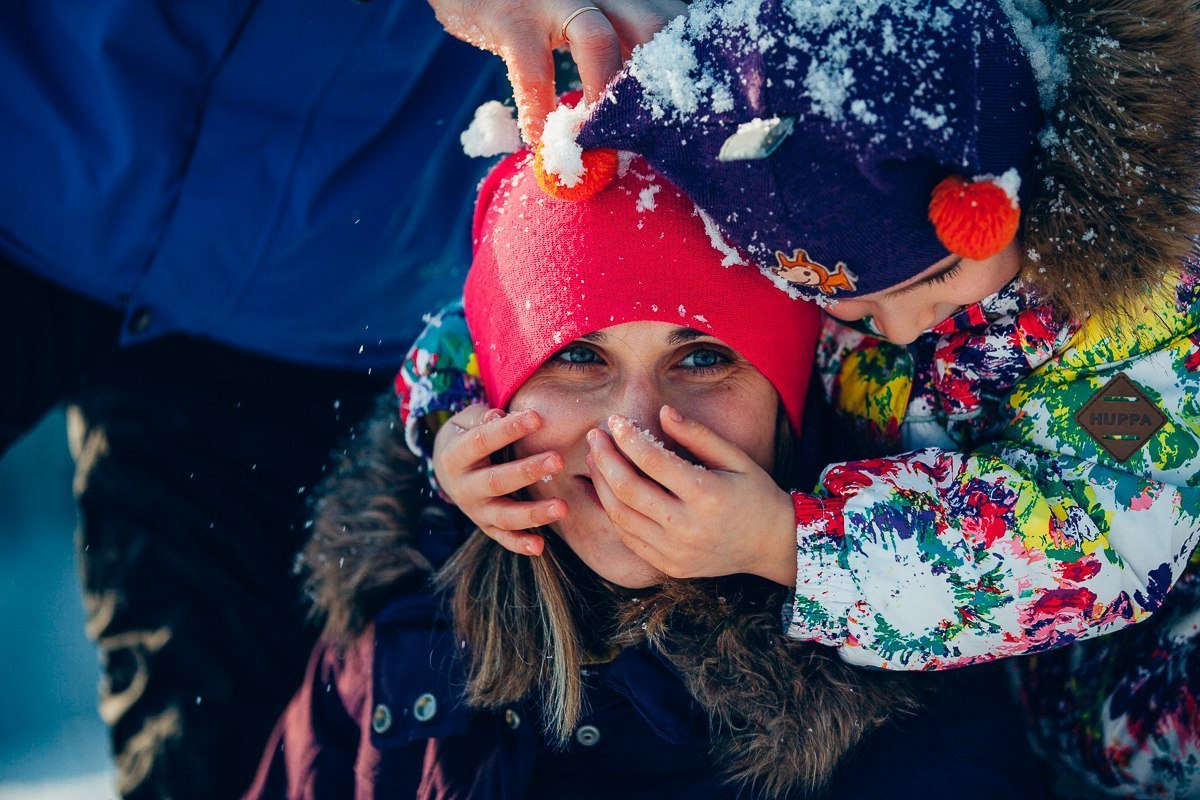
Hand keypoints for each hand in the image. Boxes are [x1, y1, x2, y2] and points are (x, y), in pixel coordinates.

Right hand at [427, 0, 685, 140]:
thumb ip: (615, 42)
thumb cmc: (530, 1)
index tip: (693, 115)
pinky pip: (534, 70)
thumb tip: (641, 110)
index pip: (675, 24)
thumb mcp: (580, 11)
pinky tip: (539, 141)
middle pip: (655, 29)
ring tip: (600, 141)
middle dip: (660, 88)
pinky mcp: (512, 15)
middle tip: (656, 138)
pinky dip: (540, 114)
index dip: (691, 68)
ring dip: (606, 103)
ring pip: (602, 44)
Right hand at [432, 404, 565, 555]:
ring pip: (503, 516)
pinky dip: (520, 544)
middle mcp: (463, 487)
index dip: (507, 430)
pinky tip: (540, 546)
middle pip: (495, 481)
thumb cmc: (468, 435)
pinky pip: (504, 539)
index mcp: (455, 456)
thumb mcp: (467, 422)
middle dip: (527, 471)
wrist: (448, 469)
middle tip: (558, 460)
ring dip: (533, 513)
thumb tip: (497, 415)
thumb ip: (483, 418)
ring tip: (562, 507)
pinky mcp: (486, 527)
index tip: (536, 418)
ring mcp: (475, 511)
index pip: (481, 441)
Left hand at [585, 406, 798, 586]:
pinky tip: (608, 489)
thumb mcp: (736, 458)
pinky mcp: (669, 566)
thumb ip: (698, 435)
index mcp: (707, 495)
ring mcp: (676, 551)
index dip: (628, 437)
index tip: (615, 420)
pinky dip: (613, 512)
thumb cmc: (755, 494)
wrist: (771, 545)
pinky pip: (629, 538)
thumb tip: (663, 412)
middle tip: (595, 436)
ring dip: (602, 485)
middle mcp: (687, 527)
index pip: (653, 461)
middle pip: (628, 490)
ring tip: (595, 459)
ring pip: (621, 516)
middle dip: (605, 458)